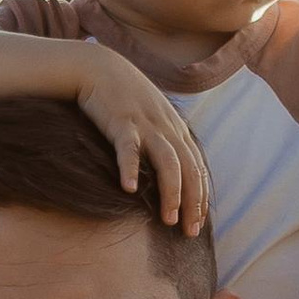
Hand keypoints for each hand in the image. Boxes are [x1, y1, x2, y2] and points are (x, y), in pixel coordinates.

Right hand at [76, 49, 212, 233]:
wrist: (98, 66)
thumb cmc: (123, 97)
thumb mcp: (152, 117)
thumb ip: (164, 140)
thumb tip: (172, 172)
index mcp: (176, 130)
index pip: (197, 168)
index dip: (200, 197)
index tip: (197, 223)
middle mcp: (167, 128)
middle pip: (189, 170)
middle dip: (193, 203)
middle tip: (188, 231)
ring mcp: (145, 124)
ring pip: (168, 162)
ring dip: (171, 192)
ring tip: (168, 219)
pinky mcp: (121, 121)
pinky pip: (128, 148)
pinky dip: (129, 168)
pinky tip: (128, 190)